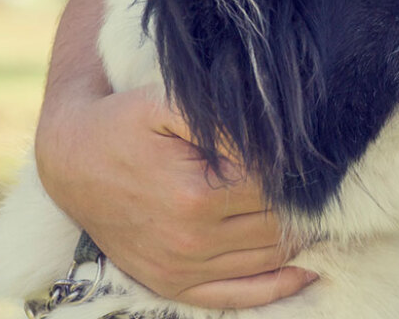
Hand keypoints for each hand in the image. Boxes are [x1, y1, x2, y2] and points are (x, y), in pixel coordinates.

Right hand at [35, 86, 315, 307]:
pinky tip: (308, 267)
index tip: (317, 157)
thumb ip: (227, 120)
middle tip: (327, 183)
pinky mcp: (172, 284)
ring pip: (269, 259)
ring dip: (302, 238)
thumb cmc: (125, 123)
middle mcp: (191, 240)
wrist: (70, 159)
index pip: (278, 188)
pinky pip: (239, 296)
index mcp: (196, 195)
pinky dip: (280, 285)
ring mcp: (181, 268)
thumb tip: (280, 141)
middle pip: (280, 226)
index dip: (302, 172)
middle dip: (308, 204)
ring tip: (321, 212)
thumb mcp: (170, 103)